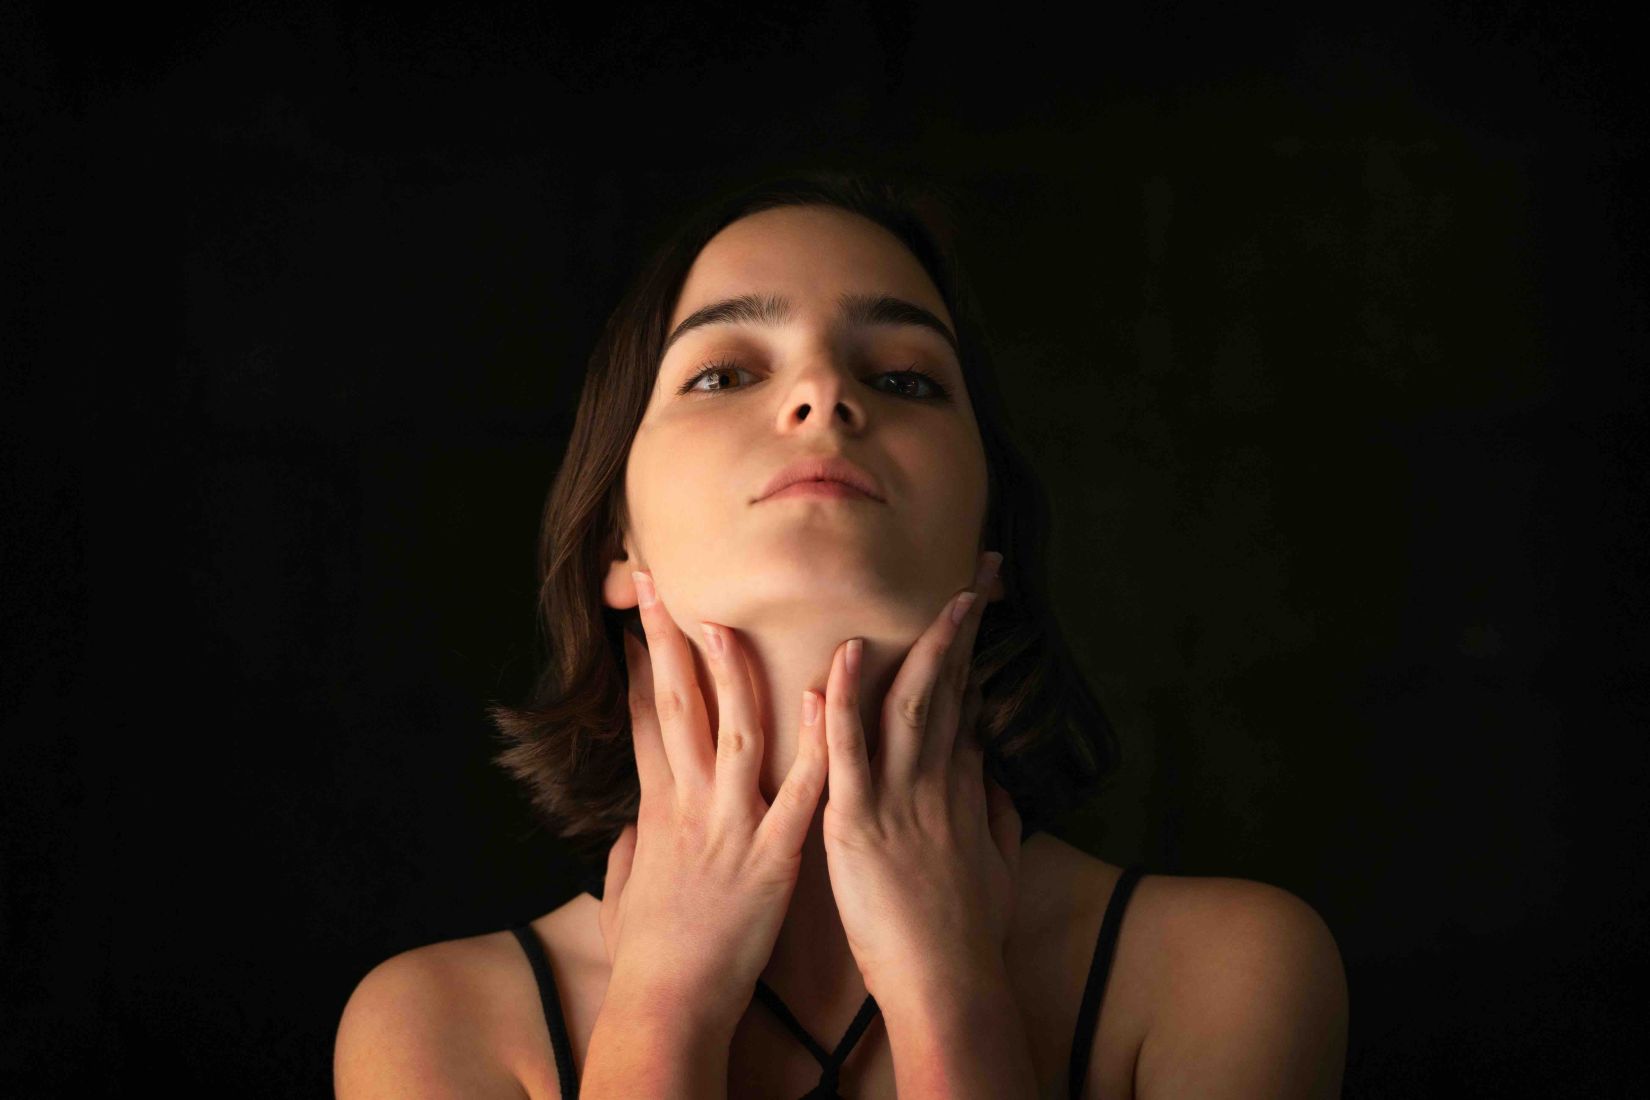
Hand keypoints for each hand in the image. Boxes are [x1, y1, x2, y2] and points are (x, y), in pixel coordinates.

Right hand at [596, 570, 829, 1037]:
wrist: (667, 1005)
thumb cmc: (649, 954)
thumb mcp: (626, 889)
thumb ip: (635, 846)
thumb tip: (635, 826)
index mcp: (658, 810)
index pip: (644, 719)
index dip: (638, 665)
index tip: (638, 620)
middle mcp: (690, 805)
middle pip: (676, 705)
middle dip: (667, 640)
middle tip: (662, 584)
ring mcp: (729, 826)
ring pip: (733, 730)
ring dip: (734, 671)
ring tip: (731, 618)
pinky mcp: (771, 857)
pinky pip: (800, 791)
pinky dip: (816, 743)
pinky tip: (828, 700)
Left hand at [819, 551, 1020, 1003]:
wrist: (949, 988)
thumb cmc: (967, 937)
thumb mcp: (995, 866)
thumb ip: (996, 817)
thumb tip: (999, 781)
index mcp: (960, 790)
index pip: (965, 704)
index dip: (970, 653)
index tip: (974, 606)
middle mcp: (936, 783)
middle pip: (949, 688)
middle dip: (962, 626)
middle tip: (975, 571)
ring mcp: (900, 800)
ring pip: (911, 704)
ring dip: (921, 644)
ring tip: (932, 593)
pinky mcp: (860, 825)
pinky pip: (851, 752)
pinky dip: (844, 702)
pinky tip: (844, 658)